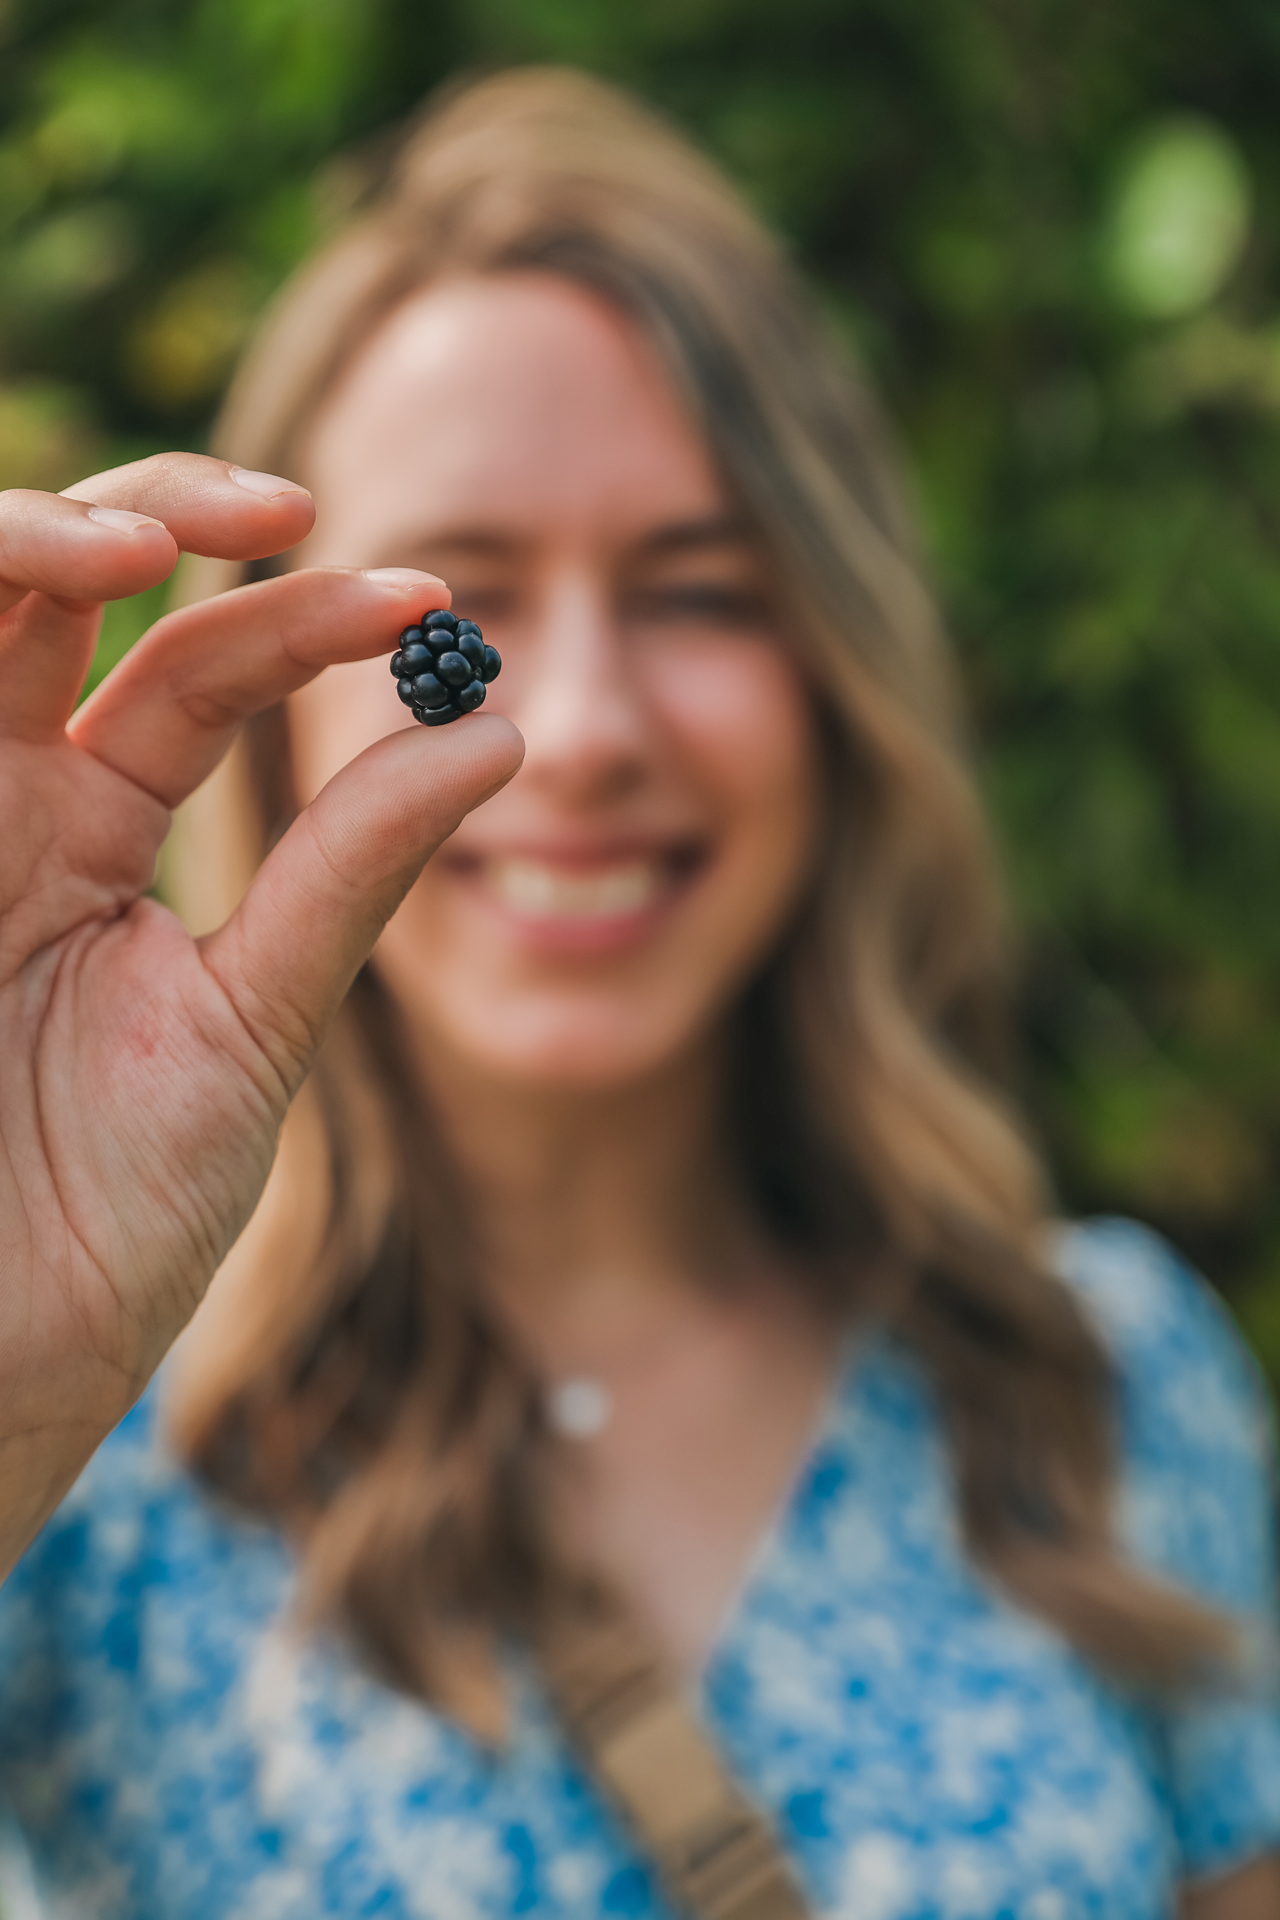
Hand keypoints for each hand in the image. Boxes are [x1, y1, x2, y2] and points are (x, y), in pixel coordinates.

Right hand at [0, 455, 523, 1575]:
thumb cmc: (108, 1218)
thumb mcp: (254, 1021)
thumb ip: (352, 871)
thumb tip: (504, 732)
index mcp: (96, 824)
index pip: (197, 667)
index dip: (302, 617)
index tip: (428, 605)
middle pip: (63, 581)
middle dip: (165, 514)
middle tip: (284, 512)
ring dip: (31, 536)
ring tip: (147, 545)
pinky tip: (45, 582)